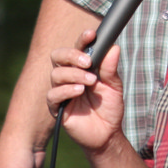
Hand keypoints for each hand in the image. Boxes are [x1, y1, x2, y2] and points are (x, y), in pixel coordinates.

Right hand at [47, 29, 125, 152]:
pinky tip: (79, 91)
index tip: (92, 34)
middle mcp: (69, 76)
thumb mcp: (114, 86)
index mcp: (82, 67)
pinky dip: (66, 90)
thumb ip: (111, 68)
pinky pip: (53, 95)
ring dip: (74, 74)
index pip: (77, 48)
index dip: (82, 39)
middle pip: (58, 56)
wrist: (108, 133)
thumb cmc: (110, 107)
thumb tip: (114, 47)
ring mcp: (61, 91)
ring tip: (90, 81)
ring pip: (56, 74)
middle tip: (88, 61)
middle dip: (72, 54)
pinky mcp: (57, 107)